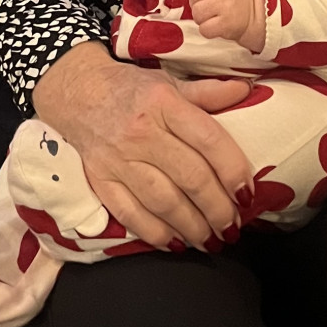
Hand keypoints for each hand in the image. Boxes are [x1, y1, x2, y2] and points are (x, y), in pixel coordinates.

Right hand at [31, 42, 253, 250]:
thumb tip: (247, 91)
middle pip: (190, 177)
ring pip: (163, 201)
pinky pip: (130, 214)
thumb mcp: (171, 82)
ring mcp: (119, 159)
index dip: (233, 169)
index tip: (248, 194)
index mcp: (165, 103)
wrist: (78, 92)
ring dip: (192, 227)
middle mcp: (142, 132)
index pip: (208, 139)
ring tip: (212, 242)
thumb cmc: (132, 88)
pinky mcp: (100, 180)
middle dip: (217, 209)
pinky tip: (175, 244)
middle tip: (233, 228)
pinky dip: (154, 233)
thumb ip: (208, 93)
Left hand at [180, 0, 264, 52]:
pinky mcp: (227, 23)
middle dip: (195, 3)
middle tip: (206, 6)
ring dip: (200, 18)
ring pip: (197, 13)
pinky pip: (204, 29)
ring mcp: (226, 5)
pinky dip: (207, 30)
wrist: (257, 13)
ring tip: (212, 16)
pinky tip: (215, 25)